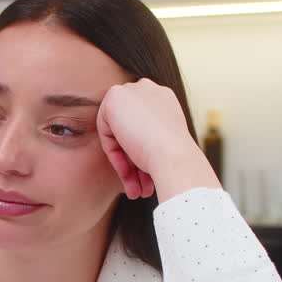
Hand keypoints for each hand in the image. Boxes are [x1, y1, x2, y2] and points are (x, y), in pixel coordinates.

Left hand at [97, 78, 219, 200]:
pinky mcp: (115, 97)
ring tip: (136, 192)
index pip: (142, 129)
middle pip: (128, 131)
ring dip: (127, 167)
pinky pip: (106, 132)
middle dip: (133, 163)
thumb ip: (147, 142)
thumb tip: (133, 154)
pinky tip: (129, 178)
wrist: (174, 157)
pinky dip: (114, 155)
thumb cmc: (175, 158)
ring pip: (118, 136)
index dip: (141, 154)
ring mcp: (132, 90)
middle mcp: (150, 90)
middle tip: (141, 188)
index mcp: (164, 99)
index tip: (148, 176)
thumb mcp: (164, 146)